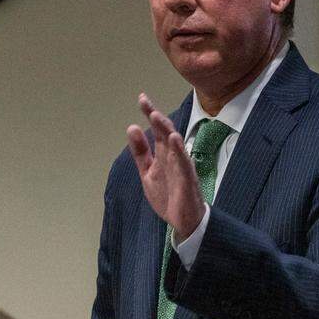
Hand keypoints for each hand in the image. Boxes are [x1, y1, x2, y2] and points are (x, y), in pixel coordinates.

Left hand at [126, 93, 204, 241]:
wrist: (184, 220)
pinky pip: (184, 162)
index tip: (142, 98)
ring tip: (156, 116)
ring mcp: (181, 166)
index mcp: (163, 154)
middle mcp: (173, 156)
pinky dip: (179, 150)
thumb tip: (131, 127)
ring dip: (165, 130)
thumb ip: (140, 152)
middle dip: (156, 117)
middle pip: (165, 132)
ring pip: (174, 144)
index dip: (150, 114)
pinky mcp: (187, 179)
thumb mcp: (147, 172)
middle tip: (145, 103)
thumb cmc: (168, 195)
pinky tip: (175, 139)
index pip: (156, 130)